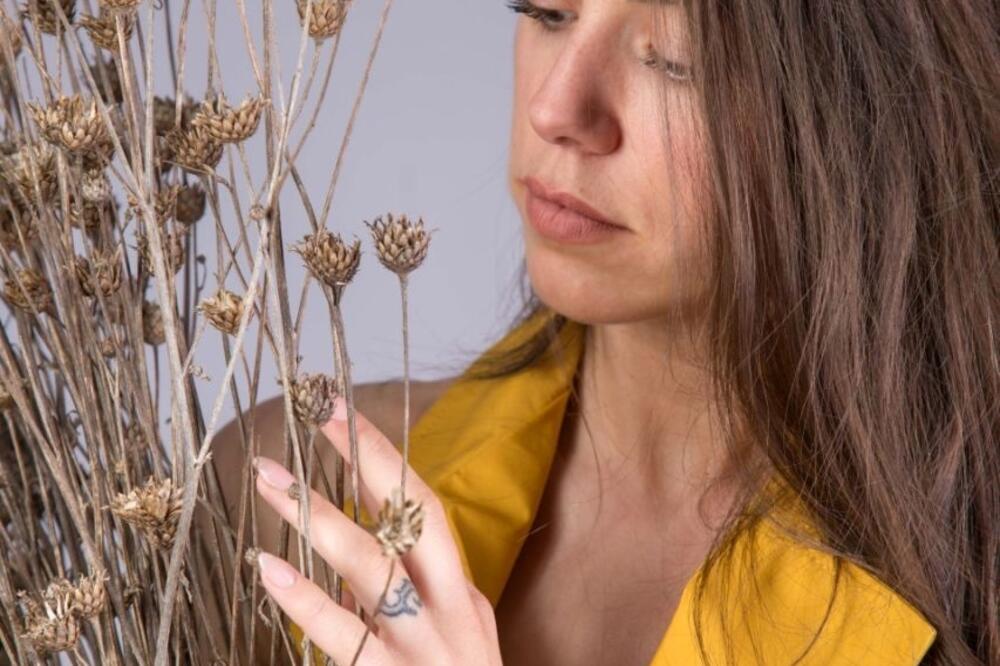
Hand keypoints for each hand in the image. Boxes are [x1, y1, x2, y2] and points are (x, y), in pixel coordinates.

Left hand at [252, 401, 502, 664]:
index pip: (426, 507)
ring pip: (373, 571)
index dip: (385, 457)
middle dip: (365, 464)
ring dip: (319, 520)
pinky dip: (305, 601)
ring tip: (273, 482)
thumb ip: (415, 596)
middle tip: (315, 419)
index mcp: (462, 594)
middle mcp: (451, 613)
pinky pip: (346, 638)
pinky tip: (270, 570)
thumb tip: (353, 552)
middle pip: (409, 521)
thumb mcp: (454, 639)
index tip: (343, 413)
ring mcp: (423, 650)